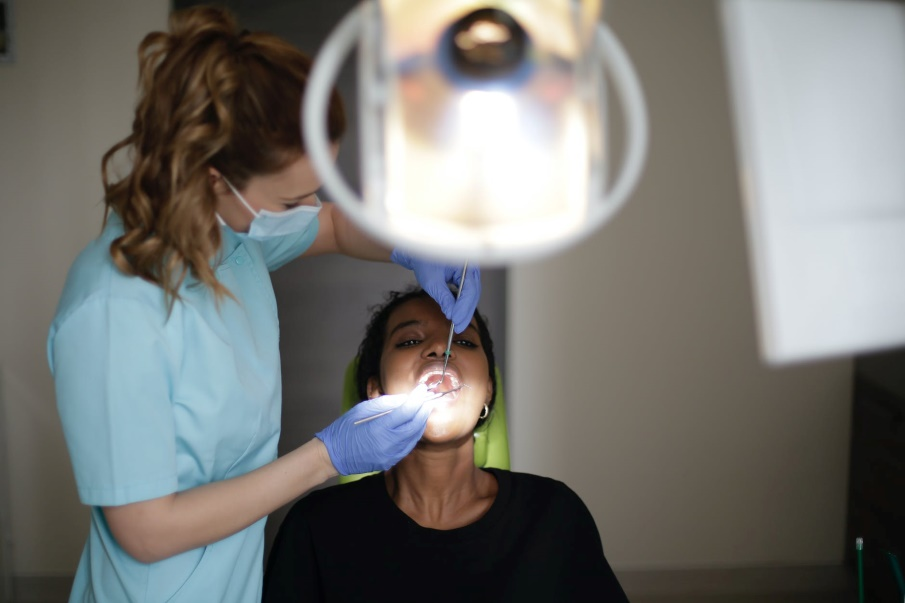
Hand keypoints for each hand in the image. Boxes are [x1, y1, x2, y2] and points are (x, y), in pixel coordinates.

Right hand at [315, 384, 434, 474]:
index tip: (422, 389)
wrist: (333, 456)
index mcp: (380, 428)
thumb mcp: (362, 410)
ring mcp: (390, 455)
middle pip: (415, 425)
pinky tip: (412, 426)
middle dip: (423, 411)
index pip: (407, 411)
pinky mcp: (389, 462)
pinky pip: (407, 447)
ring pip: (414, 438)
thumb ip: (385, 404)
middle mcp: (388, 444)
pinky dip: (413, 435)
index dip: (417, 399)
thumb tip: (404, 398)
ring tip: (422, 410)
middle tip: (427, 399)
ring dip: (420, 423)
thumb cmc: (344, 430)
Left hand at [390, 249, 481, 332]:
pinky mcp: (464, 278)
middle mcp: (471, 267)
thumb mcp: (432, 281)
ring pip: (471, 295)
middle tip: (458, 327)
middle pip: (473, 294)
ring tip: (457, 324)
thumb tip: (451, 314)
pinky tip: (457, 314)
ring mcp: (469, 272)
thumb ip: (444, 298)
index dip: (464, 307)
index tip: (456, 321)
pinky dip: (462, 304)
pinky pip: (467, 293)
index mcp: (466, 263)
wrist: (418, 253)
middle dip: (466, 312)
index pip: (470, 289)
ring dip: (465, 310)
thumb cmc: (424, 261)